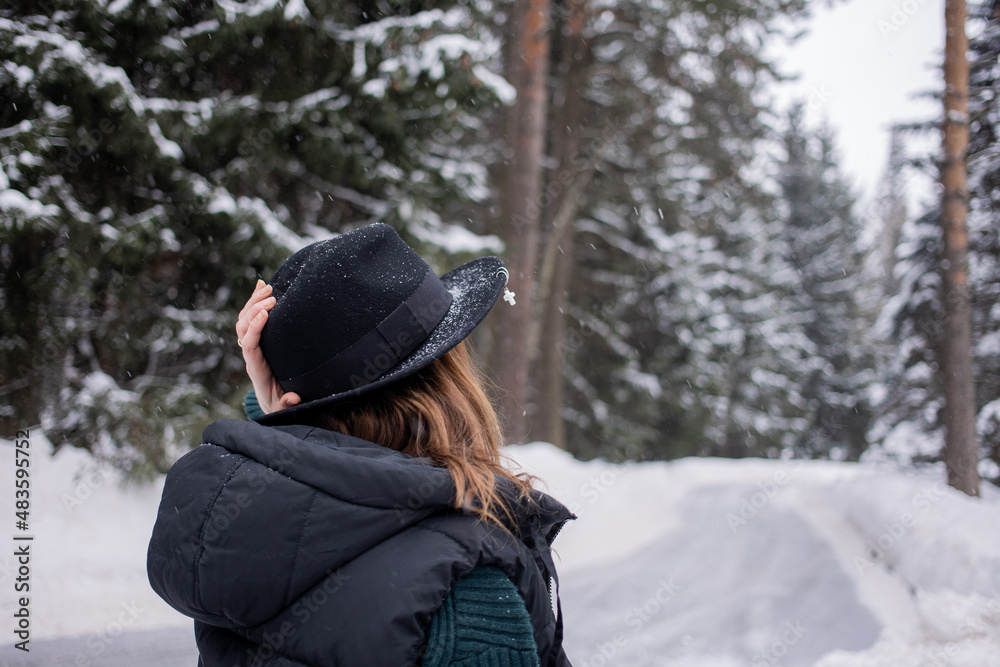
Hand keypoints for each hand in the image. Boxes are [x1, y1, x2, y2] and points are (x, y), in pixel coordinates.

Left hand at [236, 279, 300, 414]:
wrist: (273, 403)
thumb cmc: (280, 404)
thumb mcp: (283, 409)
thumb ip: (287, 404)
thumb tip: (293, 398)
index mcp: (257, 369)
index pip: (250, 345)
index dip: (256, 329)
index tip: (267, 314)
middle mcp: (250, 355)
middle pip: (243, 328)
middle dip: (255, 310)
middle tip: (273, 298)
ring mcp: (252, 345)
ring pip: (244, 320)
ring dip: (253, 302)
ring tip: (268, 287)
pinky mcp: (257, 339)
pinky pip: (251, 318)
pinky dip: (255, 301)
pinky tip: (262, 286)